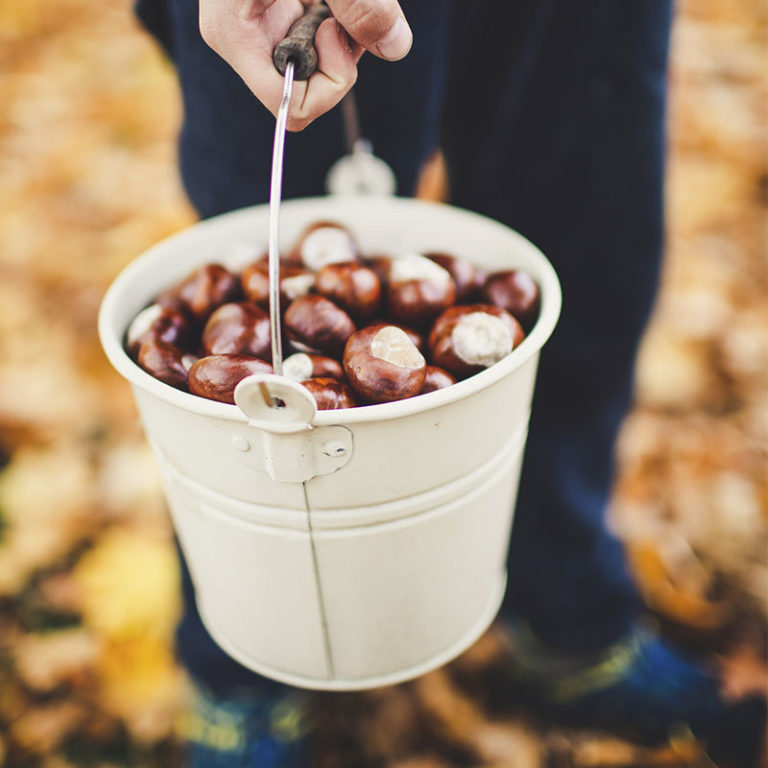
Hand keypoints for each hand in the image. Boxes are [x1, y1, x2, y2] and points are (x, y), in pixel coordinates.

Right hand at [199, 0, 411, 130]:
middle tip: (346, 13)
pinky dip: (333, 24)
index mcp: (234, 33)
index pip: (289, 106)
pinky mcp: (269, 14)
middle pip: (302, 92)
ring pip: (309, 71)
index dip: (327, 85)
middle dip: (337, 61)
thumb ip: (360, 0)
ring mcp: (253, 29)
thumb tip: (395, 46)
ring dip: (339, 39)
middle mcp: (240, 39)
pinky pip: (309, 44)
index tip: (336, 32)